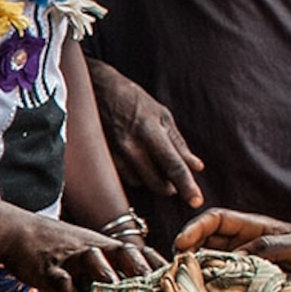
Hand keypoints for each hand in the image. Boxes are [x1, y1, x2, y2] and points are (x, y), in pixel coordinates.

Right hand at [0, 203, 154, 291]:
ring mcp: (71, 257)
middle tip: (159, 289)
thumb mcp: (88, 252)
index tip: (179, 282)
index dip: (159, 265)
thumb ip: (110, 271)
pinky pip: (62, 282)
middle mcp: (93, 248)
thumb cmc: (58, 247)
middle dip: (141, 269)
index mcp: (106, 246)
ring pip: (93, 260)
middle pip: (122, 252)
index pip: (139, 252)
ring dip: (108, 276)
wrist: (19, 232)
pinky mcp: (49, 268)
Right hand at [91, 67, 204, 208]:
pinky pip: (126, 179)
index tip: (196, 201)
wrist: (94, 90)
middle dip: (170, 186)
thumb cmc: (132, 99)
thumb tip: (196, 166)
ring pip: (141, 183)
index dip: (187, 186)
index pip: (173, 165)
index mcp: (150, 131)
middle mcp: (131, 146)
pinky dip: (136, 175)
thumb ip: (178, 143)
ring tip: (149, 159)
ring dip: (151, 179)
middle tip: (173, 176)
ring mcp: (115, 155)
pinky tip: (134, 160)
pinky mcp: (102, 161)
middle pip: (157, 183)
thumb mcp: (161, 114)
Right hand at [175, 208, 290, 291]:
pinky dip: (209, 290)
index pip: (218, 219)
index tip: (182, 243)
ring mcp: (246, 267)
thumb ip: (272, 246)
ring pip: (210, 264)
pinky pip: (222, 285)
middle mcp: (246, 246)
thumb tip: (237, 256)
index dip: (197, 227)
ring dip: (195, 271)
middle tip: (177, 268)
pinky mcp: (248, 288)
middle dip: (187, 250)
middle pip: (206, 241)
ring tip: (183, 284)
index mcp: (257, 228)